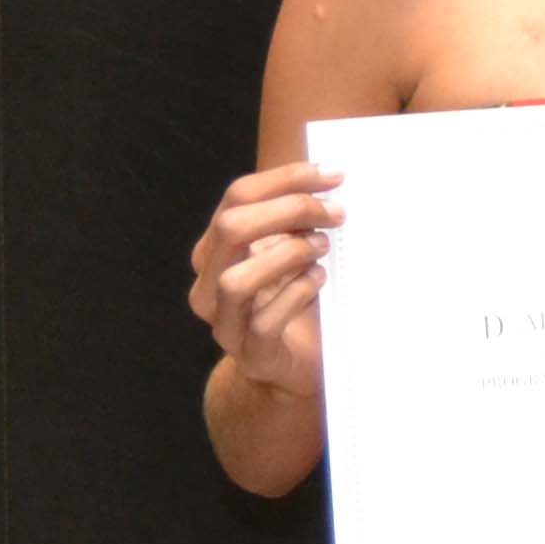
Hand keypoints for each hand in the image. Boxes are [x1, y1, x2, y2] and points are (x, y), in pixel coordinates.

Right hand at [188, 159, 337, 399]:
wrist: (292, 368)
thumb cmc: (294, 302)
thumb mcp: (290, 254)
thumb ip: (294, 221)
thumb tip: (328, 180)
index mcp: (215, 250)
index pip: (237, 197)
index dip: (285, 179)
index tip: (331, 175)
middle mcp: (209, 284)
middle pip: (232, 229)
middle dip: (289, 211)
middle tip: (335, 213)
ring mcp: (225, 324)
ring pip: (238, 281)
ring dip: (288, 256)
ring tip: (323, 249)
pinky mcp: (250, 356)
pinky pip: (264, 323)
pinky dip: (296, 296)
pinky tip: (318, 281)